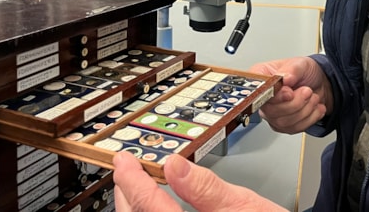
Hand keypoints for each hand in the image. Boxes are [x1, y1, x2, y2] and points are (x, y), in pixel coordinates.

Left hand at [113, 151, 286, 211]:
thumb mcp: (244, 205)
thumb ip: (205, 187)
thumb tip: (174, 165)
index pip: (151, 209)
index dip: (134, 183)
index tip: (125, 162)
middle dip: (129, 196)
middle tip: (126, 171)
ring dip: (136, 209)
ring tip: (136, 188)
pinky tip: (153, 208)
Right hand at [250, 56, 332, 133]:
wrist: (320, 84)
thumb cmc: (305, 72)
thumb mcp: (301, 64)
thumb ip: (292, 70)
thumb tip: (285, 78)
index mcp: (261, 77)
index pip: (258, 91)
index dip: (275, 96)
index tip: (290, 93)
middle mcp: (262, 96)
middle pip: (271, 110)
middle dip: (295, 103)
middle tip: (307, 91)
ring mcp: (271, 112)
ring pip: (283, 122)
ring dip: (305, 110)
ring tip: (313, 97)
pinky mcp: (282, 124)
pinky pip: (293, 128)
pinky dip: (309, 118)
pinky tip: (314, 107)